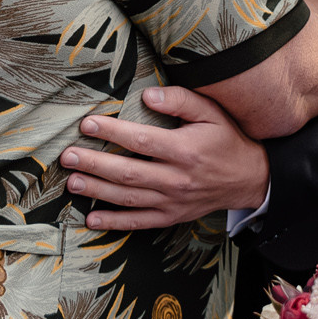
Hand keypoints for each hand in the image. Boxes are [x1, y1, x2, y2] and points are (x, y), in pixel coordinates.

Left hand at [64, 87, 269, 230]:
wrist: (250, 178)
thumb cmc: (227, 140)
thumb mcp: (212, 113)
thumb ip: (181, 101)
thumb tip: (147, 96)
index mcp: (185, 151)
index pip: (142, 141)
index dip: (113, 133)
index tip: (87, 125)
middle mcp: (177, 179)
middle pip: (129, 173)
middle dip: (95, 164)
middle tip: (68, 156)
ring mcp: (173, 202)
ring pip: (129, 198)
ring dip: (97, 191)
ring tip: (72, 182)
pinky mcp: (171, 217)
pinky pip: (139, 222)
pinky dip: (114, 223)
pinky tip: (91, 218)